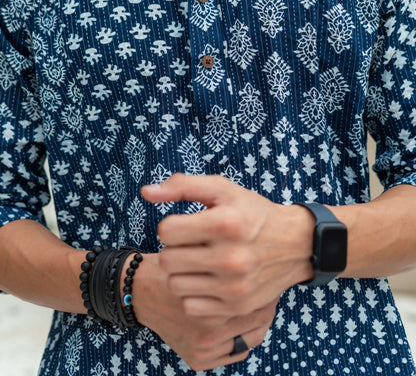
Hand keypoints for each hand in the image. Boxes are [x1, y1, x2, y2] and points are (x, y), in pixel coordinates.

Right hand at [128, 252, 276, 370]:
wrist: (141, 290)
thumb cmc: (175, 267)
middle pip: (259, 321)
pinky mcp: (197, 360)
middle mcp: (209, 332)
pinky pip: (236, 352)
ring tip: (258, 304)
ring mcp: (204, 349)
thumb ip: (229, 262)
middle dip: (266, 303)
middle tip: (270, 289)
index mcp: (211, 304)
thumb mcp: (202, 255)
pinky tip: (242, 320)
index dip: (267, 286)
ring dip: (257, 321)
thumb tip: (265, 260)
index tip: (269, 276)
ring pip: (251, 339)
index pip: (259, 299)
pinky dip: (242, 338)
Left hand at [141, 174, 313, 318]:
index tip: (185, 226)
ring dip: (180, 273)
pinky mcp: (237, 306)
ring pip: (175, 285)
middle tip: (189, 244)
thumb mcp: (222, 189)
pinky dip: (192, 294)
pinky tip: (205, 280)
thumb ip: (182, 186)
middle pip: (168, 260)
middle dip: (174, 250)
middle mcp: (230, 256)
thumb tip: (146, 192)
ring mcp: (234, 285)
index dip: (170, 226)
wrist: (295, 244)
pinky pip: (191, 306)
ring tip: (196, 262)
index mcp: (224, 223)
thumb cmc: (251, 212)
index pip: (166, 231)